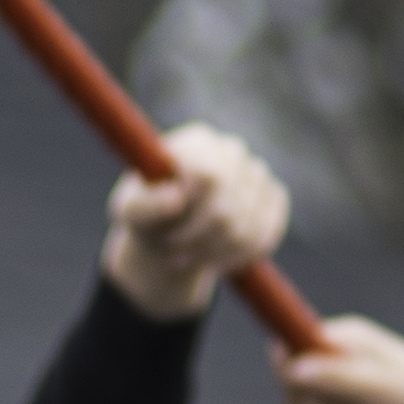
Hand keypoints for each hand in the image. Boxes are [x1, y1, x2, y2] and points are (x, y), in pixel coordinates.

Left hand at [102, 121, 287, 318]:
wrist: (169, 227)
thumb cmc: (145, 213)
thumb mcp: (129, 211)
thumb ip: (145, 205)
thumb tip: (176, 199)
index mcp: (196, 144)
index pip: (211, 177)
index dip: (191, 213)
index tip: (166, 232)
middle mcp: (232, 152)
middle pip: (228, 209)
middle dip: (196, 242)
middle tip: (172, 253)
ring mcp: (258, 174)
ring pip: (246, 230)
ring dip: (212, 255)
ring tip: (186, 257)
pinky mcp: (274, 199)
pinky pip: (265, 237)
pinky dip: (236, 258)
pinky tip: (213, 260)